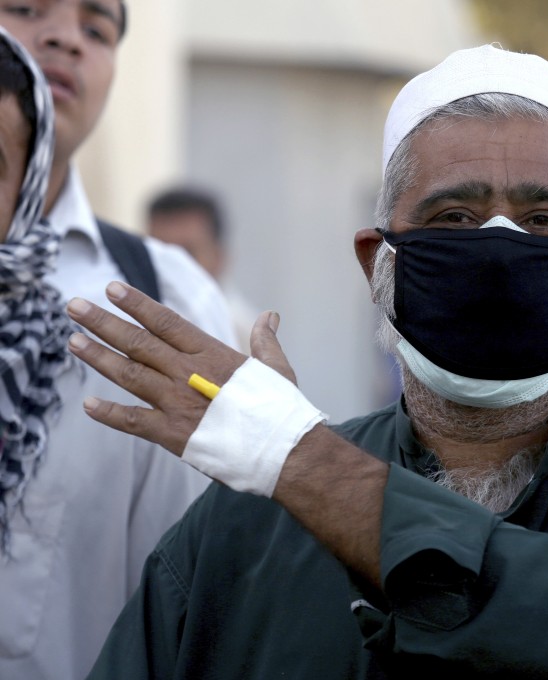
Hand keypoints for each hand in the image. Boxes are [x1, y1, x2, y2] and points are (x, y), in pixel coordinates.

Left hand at [66, 281, 294, 455]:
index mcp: (213, 355)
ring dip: (98, 357)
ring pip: (129, 374)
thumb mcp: (277, 367)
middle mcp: (189, 373)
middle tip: (74, 306)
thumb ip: (266, 340)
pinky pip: (132, 421)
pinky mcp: (172, 434)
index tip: (112, 289)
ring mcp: (177, 402)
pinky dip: (109, 413)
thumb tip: (271, 315)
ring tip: (73, 340)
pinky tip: (88, 405)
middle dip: (104, 322)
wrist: (283, 450)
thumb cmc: (282, 409)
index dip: (137, 304)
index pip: (167, 322)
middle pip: (139, 342)